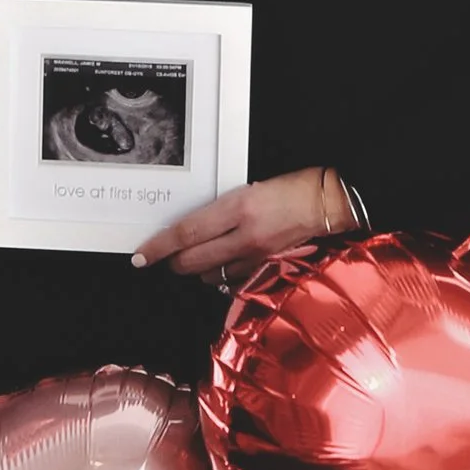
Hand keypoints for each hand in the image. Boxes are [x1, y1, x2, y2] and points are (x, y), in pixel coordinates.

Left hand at [132, 167, 351, 281]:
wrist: (328, 202)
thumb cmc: (290, 187)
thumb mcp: (247, 189)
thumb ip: (220, 209)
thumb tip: (191, 229)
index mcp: (238, 208)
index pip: (186, 233)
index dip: (159, 247)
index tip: (140, 256)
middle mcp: (245, 236)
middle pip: (192, 261)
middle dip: (173, 262)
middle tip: (166, 255)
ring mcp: (257, 257)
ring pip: (210, 276)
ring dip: (196, 270)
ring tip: (197, 256)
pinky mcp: (267, 269)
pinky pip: (232, 282)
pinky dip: (220, 276)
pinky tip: (222, 265)